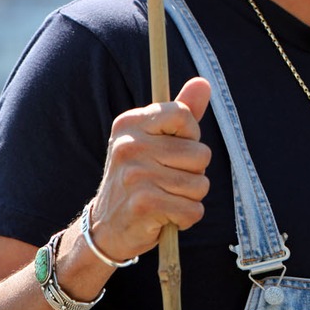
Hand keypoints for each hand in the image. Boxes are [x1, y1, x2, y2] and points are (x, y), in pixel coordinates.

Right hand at [87, 77, 212, 262]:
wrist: (105, 228)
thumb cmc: (139, 178)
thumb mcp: (154, 141)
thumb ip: (181, 112)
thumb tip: (204, 82)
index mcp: (131, 123)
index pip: (183, 115)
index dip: (190, 135)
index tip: (174, 149)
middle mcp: (129, 145)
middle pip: (201, 153)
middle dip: (194, 172)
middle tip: (166, 181)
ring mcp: (136, 175)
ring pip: (201, 184)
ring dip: (191, 197)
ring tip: (166, 198)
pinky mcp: (144, 204)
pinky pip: (193, 209)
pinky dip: (186, 217)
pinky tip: (165, 216)